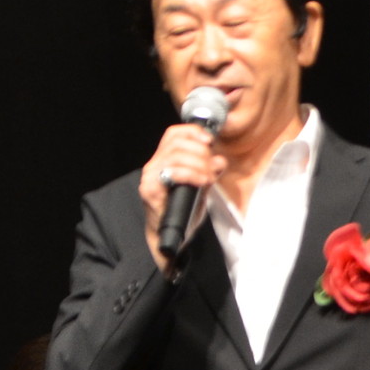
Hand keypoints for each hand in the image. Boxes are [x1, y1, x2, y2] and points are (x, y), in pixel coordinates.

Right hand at [138, 121, 225, 271]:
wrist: (170, 238)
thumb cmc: (184, 211)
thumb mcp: (201, 187)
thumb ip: (209, 172)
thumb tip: (220, 159)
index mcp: (164, 160)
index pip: (174, 133)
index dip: (193, 132)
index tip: (209, 141)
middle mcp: (153, 165)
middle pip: (178, 143)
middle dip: (201, 153)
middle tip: (212, 169)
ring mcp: (150, 177)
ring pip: (176, 156)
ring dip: (199, 164)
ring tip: (209, 178)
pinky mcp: (150, 189)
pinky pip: (172, 173)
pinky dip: (191, 174)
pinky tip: (202, 182)